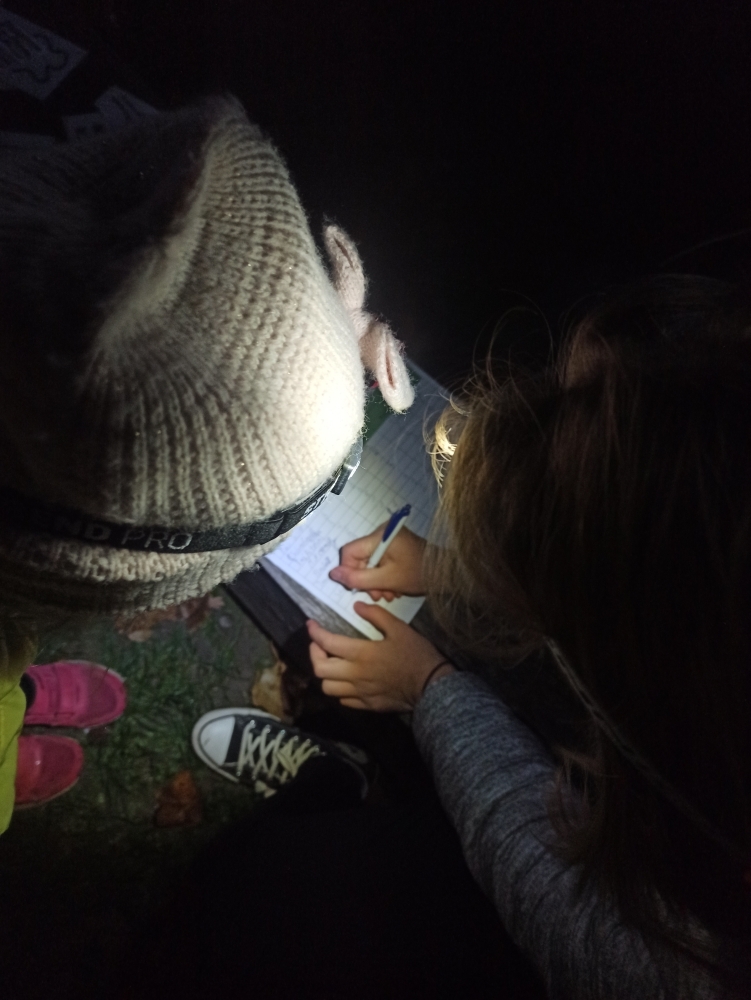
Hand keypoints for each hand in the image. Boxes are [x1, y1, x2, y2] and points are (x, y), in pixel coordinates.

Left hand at [307, 602, 453, 710]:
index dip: (315, 633)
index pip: (327, 643)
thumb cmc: (416, 655)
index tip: (311, 625)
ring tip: (331, 664)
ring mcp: (359, 693)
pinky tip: (346, 681)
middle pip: (320, 669)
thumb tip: (357, 606)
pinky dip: (339, 689)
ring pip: (328, 688)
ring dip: (325, 674)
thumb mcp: (399, 628)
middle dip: (314, 654)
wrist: (431, 686)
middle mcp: (355, 675)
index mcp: (361, 654)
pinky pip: (343, 700)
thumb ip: (376, 616)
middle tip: (319, 645)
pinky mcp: (367, 705)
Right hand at [328, 524, 426, 601]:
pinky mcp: (396, 545)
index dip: (349, 571)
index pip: (349, 551)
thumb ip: (358, 578)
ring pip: (369, 562)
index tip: (360, 588)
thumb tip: (333, 574)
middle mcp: (383, 532)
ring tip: (388, 594)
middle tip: (378, 595)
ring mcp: (390, 538)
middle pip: (360, 558)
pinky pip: (380, 561)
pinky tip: (392, 588)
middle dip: (367, 580)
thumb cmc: (419, 574)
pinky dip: (383, 576)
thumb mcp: (387, 580)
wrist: (447, 573)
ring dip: (375, 581)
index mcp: (381, 535)